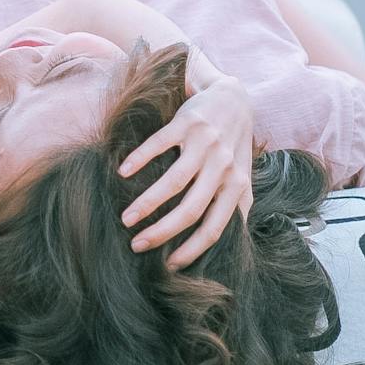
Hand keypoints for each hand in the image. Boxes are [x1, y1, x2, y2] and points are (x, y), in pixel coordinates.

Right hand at [118, 50, 256, 268]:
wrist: (231, 99)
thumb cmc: (233, 145)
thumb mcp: (242, 176)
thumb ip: (239, 206)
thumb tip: (235, 242)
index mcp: (236, 185)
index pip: (215, 226)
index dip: (193, 249)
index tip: (170, 265)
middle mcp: (222, 166)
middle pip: (191, 209)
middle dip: (162, 232)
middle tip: (137, 245)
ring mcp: (204, 144)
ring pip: (173, 181)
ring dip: (147, 203)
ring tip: (125, 219)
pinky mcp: (186, 122)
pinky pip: (159, 144)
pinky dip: (139, 159)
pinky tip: (122, 172)